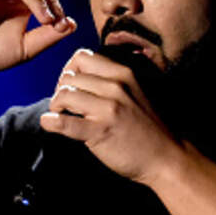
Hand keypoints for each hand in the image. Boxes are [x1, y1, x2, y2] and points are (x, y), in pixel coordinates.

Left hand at [40, 49, 184, 183]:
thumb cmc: (147, 127)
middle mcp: (116, 86)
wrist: (165, 157)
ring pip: (64, 94)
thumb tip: (77, 75)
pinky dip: (51, 122)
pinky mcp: (100, 131)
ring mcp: (108, 108)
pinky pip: (64, 122)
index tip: (71, 85)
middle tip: (64, 104)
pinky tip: (50, 124)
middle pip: (69, 76)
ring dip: (56, 105)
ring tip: (61, 115)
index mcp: (123, 73)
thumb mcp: (134, 92)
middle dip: (60, 89)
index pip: (82, 57)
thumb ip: (111, 81)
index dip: (70, 70)